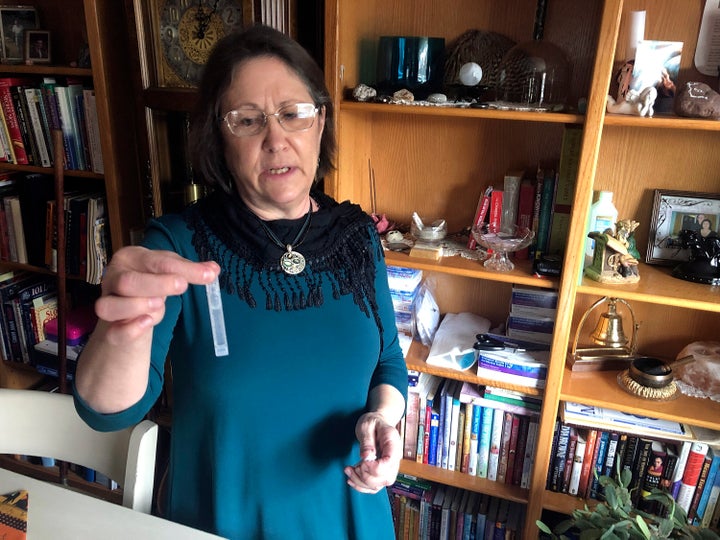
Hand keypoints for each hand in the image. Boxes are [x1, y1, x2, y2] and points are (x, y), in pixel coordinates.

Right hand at [95, 246, 219, 342]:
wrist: (129, 305)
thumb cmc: (150, 280)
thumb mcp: (170, 270)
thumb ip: (190, 270)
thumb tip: (213, 269)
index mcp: (129, 258)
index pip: (156, 262)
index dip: (184, 269)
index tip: (208, 275)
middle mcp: (112, 279)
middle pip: (127, 282)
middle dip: (157, 285)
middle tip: (182, 286)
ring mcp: (107, 303)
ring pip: (108, 307)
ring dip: (136, 306)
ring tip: (159, 305)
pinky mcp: (109, 328)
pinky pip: (113, 333)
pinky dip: (130, 330)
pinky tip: (147, 323)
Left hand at [344, 411, 401, 493]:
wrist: (377, 422)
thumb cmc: (372, 422)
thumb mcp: (366, 425)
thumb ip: (366, 441)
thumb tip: (366, 457)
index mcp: (393, 443)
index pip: (389, 463)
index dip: (374, 468)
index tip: (361, 462)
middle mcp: (394, 457)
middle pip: (386, 478)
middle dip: (366, 477)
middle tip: (352, 467)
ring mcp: (389, 466)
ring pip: (379, 485)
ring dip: (361, 482)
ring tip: (349, 470)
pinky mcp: (382, 471)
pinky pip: (374, 486)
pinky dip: (361, 486)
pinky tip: (351, 478)